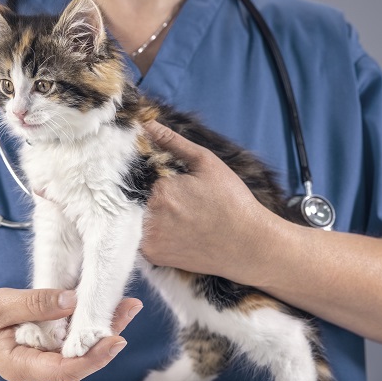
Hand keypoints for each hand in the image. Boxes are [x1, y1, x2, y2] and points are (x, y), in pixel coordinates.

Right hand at [0, 288, 141, 380]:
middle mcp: (40, 373)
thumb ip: (34, 304)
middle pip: (81, 361)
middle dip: (108, 336)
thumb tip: (70, 300)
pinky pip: (77, 344)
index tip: (115, 338)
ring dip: (105, 329)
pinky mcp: (53, 354)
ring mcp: (48, 366)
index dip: (94, 357)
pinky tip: (109, 310)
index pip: (65, 370)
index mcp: (22, 367)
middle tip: (129, 309)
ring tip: (127, 306)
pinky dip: (93, 326)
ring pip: (83, 352)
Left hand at [141, 120, 280, 284]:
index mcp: (160, 189)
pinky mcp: (152, 256)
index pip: (140, 174)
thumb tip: (147, 124)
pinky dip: (149, 232)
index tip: (172, 184)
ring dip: (145, 213)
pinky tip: (172, 230)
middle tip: (179, 202)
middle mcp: (149, 215)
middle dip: (148, 194)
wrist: (247, 244)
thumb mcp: (206, 163)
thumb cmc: (231, 201)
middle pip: (135, 196)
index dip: (153, 176)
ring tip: (177, 216)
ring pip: (134, 217)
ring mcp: (149, 239)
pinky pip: (138, 238)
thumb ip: (173, 143)